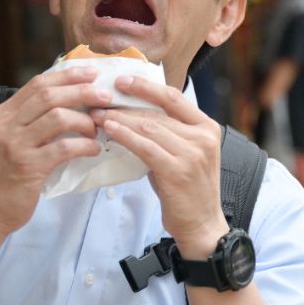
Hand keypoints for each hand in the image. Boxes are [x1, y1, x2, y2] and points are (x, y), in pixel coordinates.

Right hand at [0, 66, 110, 238]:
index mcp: (2, 114)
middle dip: (82, 92)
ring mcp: (15, 145)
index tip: (91, 73)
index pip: (38, 84)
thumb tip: (70, 99)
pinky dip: (84, 145)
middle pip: (49, 96)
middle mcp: (5, 125)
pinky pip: (64, 147)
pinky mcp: (28, 166)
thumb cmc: (6, 175)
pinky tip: (93, 149)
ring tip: (97, 130)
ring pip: (58, 117)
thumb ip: (32, 120)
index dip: (67, 76)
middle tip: (105, 96)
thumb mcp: (11, 140)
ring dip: (85, 121)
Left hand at [94, 77, 228, 258]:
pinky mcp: (177, 171)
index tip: (122, 80)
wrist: (202, 224)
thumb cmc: (187, 189)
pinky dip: (125, 136)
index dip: (146, 86)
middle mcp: (202, 137)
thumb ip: (167, 133)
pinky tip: (110, 130)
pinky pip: (145, 147)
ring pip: (149, 127)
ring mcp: (192, 154)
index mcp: (206, 127)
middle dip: (125, 104)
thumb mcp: (184, 153)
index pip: (174, 97)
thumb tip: (132, 115)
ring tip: (97, 115)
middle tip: (98, 99)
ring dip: (120, 119)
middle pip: (157, 112)